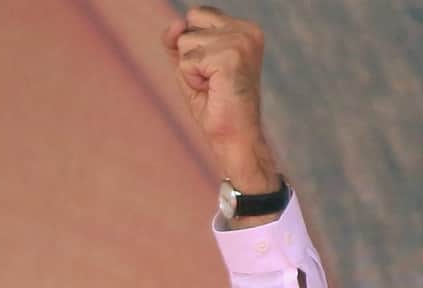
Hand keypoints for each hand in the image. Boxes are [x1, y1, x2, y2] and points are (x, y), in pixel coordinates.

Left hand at [163, 6, 278, 193]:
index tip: (212, 71)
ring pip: (184, 43)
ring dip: (190, 71)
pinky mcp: (230, 56)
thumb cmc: (215, 105)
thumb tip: (175, 24)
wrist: (234, 137)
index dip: (192, 45)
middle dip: (189, 56)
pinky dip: (191, 80)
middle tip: (211, 80)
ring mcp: (240, 41)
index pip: (197, 15)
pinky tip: (212, 90)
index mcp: (244, 29)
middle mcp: (247, 30)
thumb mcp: (190, 67)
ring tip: (213, 87)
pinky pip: (186, 62)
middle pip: (188, 25)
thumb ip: (178, 42)